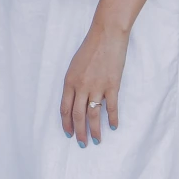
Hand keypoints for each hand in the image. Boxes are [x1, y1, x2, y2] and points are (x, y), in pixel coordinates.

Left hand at [59, 25, 129, 144]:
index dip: (66, 123)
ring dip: (94, 130)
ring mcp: (97, 87)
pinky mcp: (112, 85)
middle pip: (78, 115)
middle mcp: (81, 87)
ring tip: (96, 140)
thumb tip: (76, 99)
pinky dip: (113, 118)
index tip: (69, 133)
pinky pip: (111, 107)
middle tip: (82, 144)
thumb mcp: (75, 65)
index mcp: (69, 82)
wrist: (106, 35)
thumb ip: (74, 83)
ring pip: (94, 115)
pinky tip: (114, 126)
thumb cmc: (90, 47)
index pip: (65, 108)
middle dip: (79, 132)